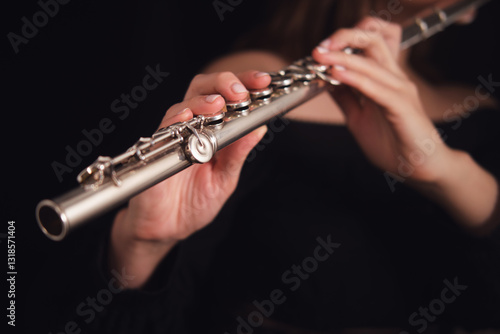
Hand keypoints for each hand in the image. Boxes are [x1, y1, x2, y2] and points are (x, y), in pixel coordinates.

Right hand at [109, 70, 269, 286]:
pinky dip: (176, 119)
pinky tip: (188, 118)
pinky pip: (163, 128)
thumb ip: (237, 154)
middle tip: (241, 91)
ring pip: (185, 103)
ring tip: (220, 104)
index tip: (263, 81)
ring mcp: (173, 136)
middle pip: (203, 89)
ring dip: (204, 99)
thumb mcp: (224, 180)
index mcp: (212, 132)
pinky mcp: (156, 150)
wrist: (166, 230)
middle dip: (224, 82)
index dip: (243, 84)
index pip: (226, 97)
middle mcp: (192, 128)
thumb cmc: (194, 204)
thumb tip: (259, 128)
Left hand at [312, 17, 453, 183]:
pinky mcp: (403, 107)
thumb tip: (327, 82)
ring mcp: (401, 91)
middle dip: (344, 39)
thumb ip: (346, 99)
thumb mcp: (359, 119)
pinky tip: (337, 74)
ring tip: (322, 56)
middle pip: (373, 44)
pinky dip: (355, 79)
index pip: (366, 48)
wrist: (419, 168)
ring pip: (372, 64)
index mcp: (386, 80)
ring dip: (343, 58)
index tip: (318, 51)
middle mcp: (395, 80)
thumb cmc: (393, 144)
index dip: (342, 43)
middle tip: (319, 48)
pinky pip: (377, 88)